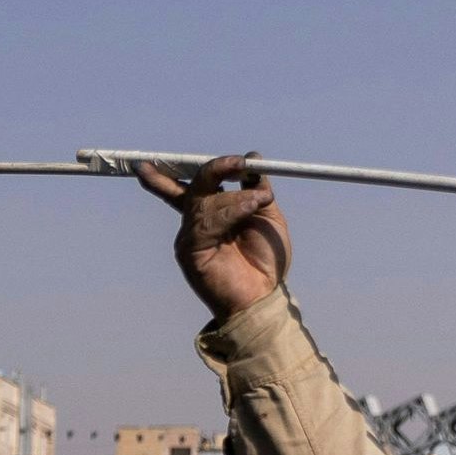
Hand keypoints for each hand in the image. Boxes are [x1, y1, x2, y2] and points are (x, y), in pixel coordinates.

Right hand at [133, 155, 292, 319]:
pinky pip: (205, 222)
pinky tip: (250, 209)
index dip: (193, 166)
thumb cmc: (265, 261)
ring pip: (203, 201)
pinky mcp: (189, 250)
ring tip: (261, 200)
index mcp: (211, 213)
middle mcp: (195, 223)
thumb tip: (252, 158)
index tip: (230, 158)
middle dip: (215, 169)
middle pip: (193, 186)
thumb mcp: (267, 215)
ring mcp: (189, 236)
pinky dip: (230, 211)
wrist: (264, 296)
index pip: (193, 183)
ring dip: (235, 197)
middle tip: (237, 163)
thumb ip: (256, 189)